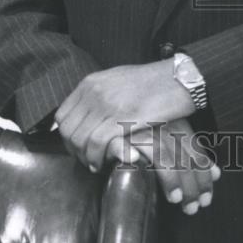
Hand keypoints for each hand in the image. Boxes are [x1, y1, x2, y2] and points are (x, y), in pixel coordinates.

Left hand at [55, 61, 194, 171]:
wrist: (180, 78)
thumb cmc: (154, 81)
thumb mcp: (119, 80)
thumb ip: (100, 95)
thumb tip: (87, 115)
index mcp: (92, 82)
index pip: (62, 116)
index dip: (67, 137)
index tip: (78, 148)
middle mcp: (94, 92)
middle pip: (68, 130)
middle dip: (74, 151)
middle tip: (87, 160)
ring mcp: (107, 104)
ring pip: (79, 139)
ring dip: (85, 157)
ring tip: (96, 164)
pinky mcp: (121, 118)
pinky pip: (96, 144)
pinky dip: (96, 158)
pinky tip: (105, 163)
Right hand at [107, 117, 220, 214]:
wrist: (107, 110)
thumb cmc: (143, 132)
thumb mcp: (171, 140)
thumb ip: (191, 156)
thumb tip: (216, 174)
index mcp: (173, 121)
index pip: (194, 148)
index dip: (202, 175)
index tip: (207, 199)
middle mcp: (157, 123)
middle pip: (180, 154)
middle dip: (190, 184)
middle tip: (193, 207)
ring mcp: (135, 127)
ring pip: (158, 151)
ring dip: (168, 176)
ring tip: (176, 199)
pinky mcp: (111, 132)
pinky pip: (121, 142)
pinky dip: (127, 152)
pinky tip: (134, 161)